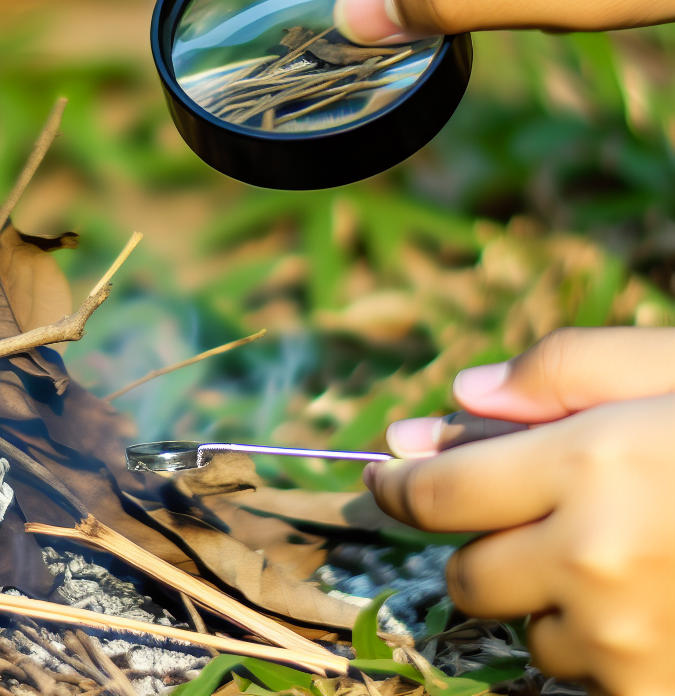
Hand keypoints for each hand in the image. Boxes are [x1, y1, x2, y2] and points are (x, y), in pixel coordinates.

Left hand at [365, 327, 674, 695]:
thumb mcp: (668, 367)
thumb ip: (555, 372)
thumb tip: (453, 401)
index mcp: (589, 464)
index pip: (437, 491)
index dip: (399, 483)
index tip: (386, 472)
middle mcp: (596, 561)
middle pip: (466, 571)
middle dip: (478, 539)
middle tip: (532, 507)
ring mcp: (630, 646)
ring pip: (528, 630)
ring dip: (546, 595)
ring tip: (624, 552)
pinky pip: (587, 678)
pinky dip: (597, 645)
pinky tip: (654, 601)